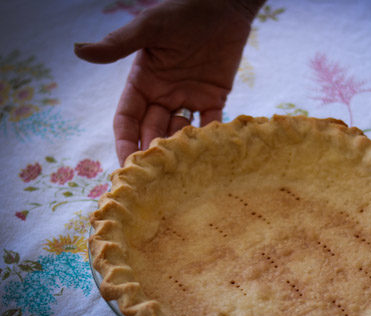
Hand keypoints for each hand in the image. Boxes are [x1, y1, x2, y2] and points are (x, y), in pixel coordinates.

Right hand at [75, 0, 262, 164]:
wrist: (223, 5)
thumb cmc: (182, 11)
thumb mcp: (148, 28)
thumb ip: (118, 44)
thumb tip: (79, 51)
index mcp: (142, 82)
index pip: (127, 119)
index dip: (125, 142)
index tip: (126, 165)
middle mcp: (163, 94)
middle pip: (152, 131)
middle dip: (151, 153)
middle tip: (156, 177)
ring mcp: (188, 98)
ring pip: (179, 132)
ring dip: (178, 149)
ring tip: (181, 168)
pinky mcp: (214, 98)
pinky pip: (210, 124)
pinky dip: (208, 139)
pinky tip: (207, 154)